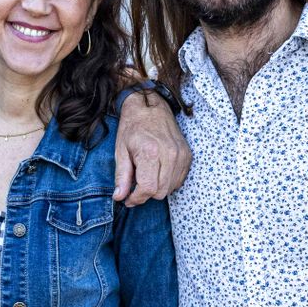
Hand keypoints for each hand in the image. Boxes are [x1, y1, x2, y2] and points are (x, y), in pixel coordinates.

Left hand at [114, 89, 191, 205]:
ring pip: (170, 189)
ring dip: (157, 188)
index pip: (148, 189)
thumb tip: (119, 197)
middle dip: (146, 194)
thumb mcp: (120, 150)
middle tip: (136, 186)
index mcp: (150, 152)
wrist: (151, 107)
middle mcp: (169, 154)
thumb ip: (121, 176)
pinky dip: (167, 182)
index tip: (128, 199)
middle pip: (160, 192)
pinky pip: (178, 181)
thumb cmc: (133, 127)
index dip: (136, 199)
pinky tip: (158, 171)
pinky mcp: (187, 156)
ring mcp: (181, 155)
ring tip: (147, 175)